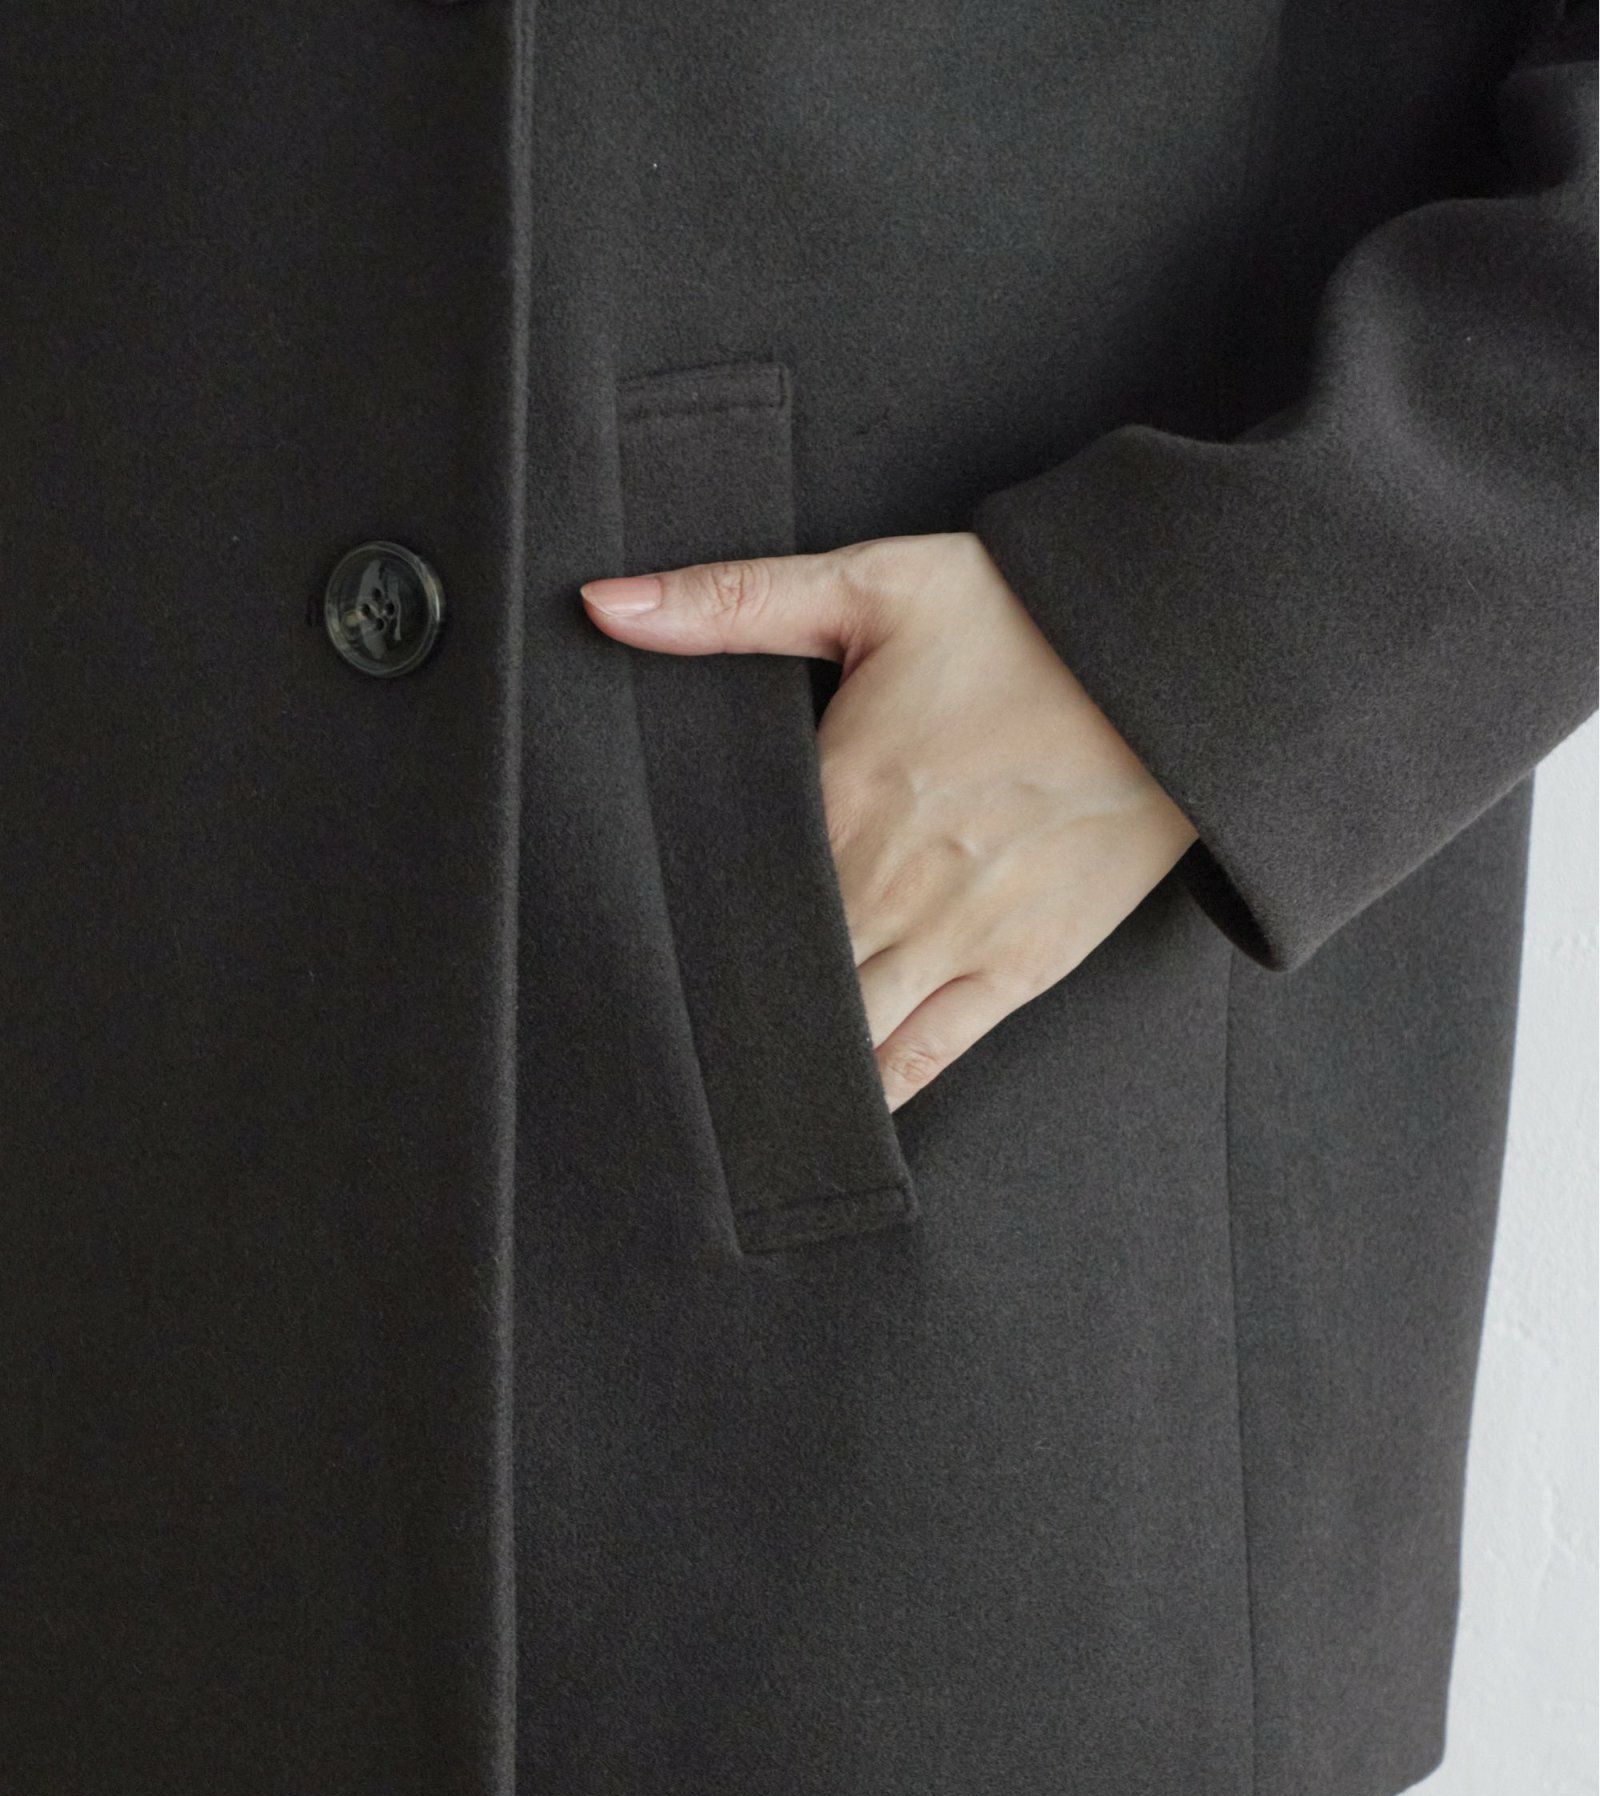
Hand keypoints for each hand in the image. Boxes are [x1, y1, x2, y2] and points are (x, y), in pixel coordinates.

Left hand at [579, 531, 1197, 1111]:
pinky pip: (930, 1055)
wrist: (1178, 664)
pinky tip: (834, 1119)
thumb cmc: (1023, 619)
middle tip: (655, 1063)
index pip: (729, 905)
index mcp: (838, 801)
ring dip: (790, 1071)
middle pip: (778, 985)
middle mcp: (888, 890)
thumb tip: (602, 604)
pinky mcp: (1022, 969)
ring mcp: (958, 941)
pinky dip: (878, 1092)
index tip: (620, 976)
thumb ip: (730, 602)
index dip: (674, 947)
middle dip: (722, 1023)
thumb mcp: (872, 583)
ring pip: (846, 1038)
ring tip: (729, 1113)